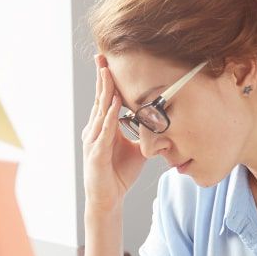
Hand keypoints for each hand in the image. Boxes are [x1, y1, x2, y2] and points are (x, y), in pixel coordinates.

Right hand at [81, 54, 146, 210]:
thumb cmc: (119, 173)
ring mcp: (93, 142)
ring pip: (100, 112)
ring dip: (104, 92)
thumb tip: (163, 124)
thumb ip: (144, 135)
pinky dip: (109, 118)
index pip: (105, 99)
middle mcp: (95, 131)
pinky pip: (104, 133)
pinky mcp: (96, 155)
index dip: (106, 81)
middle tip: (102, 56)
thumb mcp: (136, 149)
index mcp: (102, 128)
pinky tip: (114, 105)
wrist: (108, 199)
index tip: (108, 60)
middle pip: (99, 99)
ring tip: (108, 73)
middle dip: (101, 78)